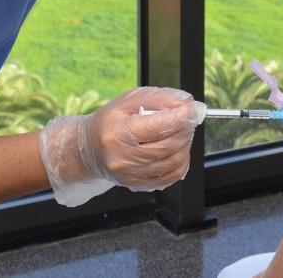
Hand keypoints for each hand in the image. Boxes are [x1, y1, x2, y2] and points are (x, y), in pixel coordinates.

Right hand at [38, 87, 206, 205]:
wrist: (90, 149)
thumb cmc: (109, 121)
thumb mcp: (128, 100)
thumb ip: (159, 98)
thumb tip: (186, 102)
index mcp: (117, 133)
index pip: (158, 126)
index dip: (181, 117)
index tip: (192, 109)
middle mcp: (122, 158)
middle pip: (168, 145)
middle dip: (185, 130)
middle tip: (187, 120)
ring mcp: (130, 175)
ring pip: (173, 163)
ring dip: (185, 146)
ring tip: (180, 134)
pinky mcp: (137, 185)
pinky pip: (170, 177)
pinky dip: (181, 163)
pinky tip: (176, 151)